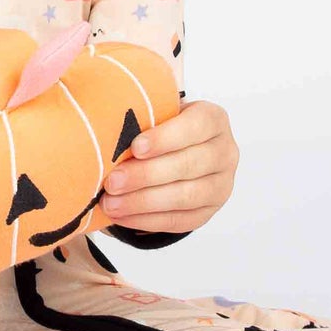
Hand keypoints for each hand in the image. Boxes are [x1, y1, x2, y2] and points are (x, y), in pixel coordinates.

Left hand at [98, 98, 236, 234]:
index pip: (196, 126)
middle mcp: (224, 152)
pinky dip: (146, 220)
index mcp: (214, 119)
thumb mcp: (155, 109)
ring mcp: (220, 185)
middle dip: (146, 175)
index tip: (135, 148)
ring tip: (111, 203)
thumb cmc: (160, 127)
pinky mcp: (208, 211)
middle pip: (188, 166)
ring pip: (185, 197)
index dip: (165, 138)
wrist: (175, 151)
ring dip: (143, 202)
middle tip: (112, 181)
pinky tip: (121, 215)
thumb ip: (139, 109)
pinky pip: (179, 221)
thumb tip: (106, 116)